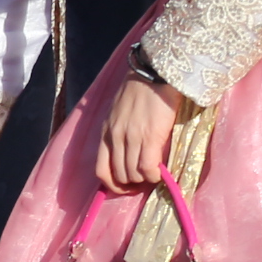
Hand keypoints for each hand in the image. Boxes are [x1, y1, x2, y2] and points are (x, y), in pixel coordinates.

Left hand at [98, 74, 179, 193]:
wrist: (153, 74)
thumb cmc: (139, 90)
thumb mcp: (118, 112)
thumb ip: (118, 132)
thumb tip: (127, 153)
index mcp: (105, 132)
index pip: (101, 170)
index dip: (113, 185)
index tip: (125, 187)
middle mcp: (115, 138)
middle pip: (120, 175)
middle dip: (132, 184)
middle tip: (145, 181)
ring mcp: (131, 138)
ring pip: (133, 174)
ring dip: (144, 180)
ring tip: (154, 176)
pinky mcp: (150, 137)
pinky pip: (148, 168)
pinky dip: (154, 176)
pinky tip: (161, 173)